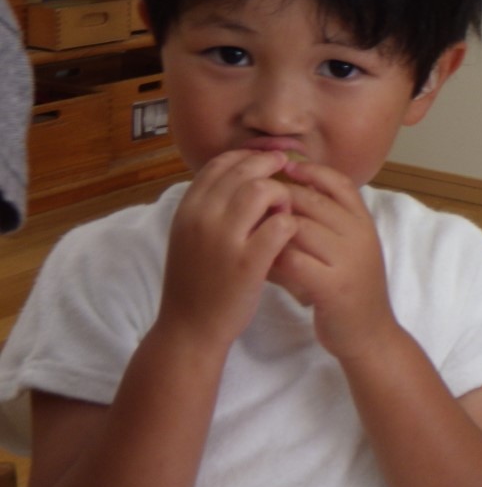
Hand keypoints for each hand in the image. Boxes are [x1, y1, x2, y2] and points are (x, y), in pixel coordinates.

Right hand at [159, 149, 297, 348]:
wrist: (189, 328)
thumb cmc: (196, 280)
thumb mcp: (190, 235)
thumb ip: (209, 206)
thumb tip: (239, 176)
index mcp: (188, 208)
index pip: (221, 164)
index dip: (248, 158)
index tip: (265, 165)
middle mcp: (202, 218)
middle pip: (244, 170)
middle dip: (271, 170)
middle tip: (286, 181)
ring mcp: (224, 239)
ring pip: (262, 190)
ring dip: (281, 196)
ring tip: (284, 212)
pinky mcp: (248, 263)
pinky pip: (280, 225)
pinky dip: (289, 223)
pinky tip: (288, 234)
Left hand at [268, 161, 400, 358]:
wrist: (370, 334)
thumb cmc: (350, 288)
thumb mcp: (348, 248)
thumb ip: (328, 222)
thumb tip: (287, 191)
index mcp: (364, 222)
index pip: (338, 182)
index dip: (310, 170)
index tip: (283, 167)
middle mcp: (359, 236)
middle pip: (312, 200)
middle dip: (278, 198)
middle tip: (252, 203)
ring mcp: (348, 260)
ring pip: (299, 227)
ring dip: (270, 228)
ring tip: (250, 232)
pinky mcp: (333, 286)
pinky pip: (292, 260)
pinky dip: (271, 258)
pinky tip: (261, 263)